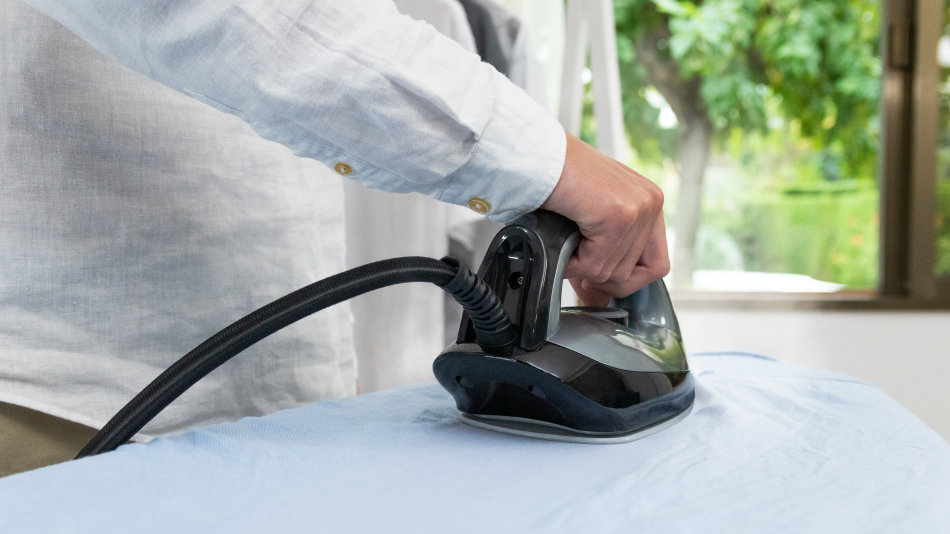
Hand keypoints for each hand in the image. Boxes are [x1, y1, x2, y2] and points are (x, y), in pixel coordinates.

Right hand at [541, 133, 669, 304]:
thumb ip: (604, 251)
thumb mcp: (590, 219)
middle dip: (602, 277)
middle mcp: (651, 201)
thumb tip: (600, 299)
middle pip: (639, 274)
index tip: (597, 278)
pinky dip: (572, 262)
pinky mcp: (620, 215)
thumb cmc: (553, 181)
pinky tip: (562, 237)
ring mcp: (639, 208)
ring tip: (566, 240)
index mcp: (648, 201)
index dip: (626, 279)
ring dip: (582, 267)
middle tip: (577, 265)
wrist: (535, 156)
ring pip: (614, 273)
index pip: (656, 263)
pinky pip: (596, 265)